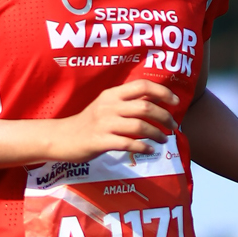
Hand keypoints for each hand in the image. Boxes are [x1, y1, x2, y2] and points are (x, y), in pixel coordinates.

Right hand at [46, 80, 179, 161]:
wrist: (62, 138)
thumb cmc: (88, 123)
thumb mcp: (105, 106)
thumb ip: (126, 103)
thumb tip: (155, 103)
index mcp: (112, 94)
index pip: (142, 85)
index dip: (163, 92)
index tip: (175, 102)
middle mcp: (109, 106)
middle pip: (145, 107)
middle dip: (165, 116)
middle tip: (172, 125)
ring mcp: (104, 124)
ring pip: (139, 126)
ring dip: (157, 134)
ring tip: (163, 139)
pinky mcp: (100, 141)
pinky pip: (128, 144)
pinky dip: (143, 147)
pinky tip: (150, 150)